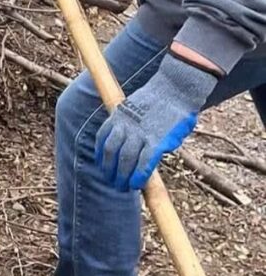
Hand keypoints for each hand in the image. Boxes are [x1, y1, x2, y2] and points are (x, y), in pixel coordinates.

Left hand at [94, 55, 217, 190]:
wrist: (174, 88)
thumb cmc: (158, 100)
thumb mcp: (135, 108)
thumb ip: (130, 124)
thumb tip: (130, 140)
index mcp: (119, 117)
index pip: (103, 139)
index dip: (101, 156)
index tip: (102, 167)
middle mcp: (126, 126)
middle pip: (111, 152)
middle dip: (110, 170)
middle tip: (113, 184)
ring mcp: (141, 134)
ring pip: (125, 159)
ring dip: (122, 176)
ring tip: (123, 187)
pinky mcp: (157, 140)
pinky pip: (145, 162)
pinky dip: (139, 175)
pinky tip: (137, 185)